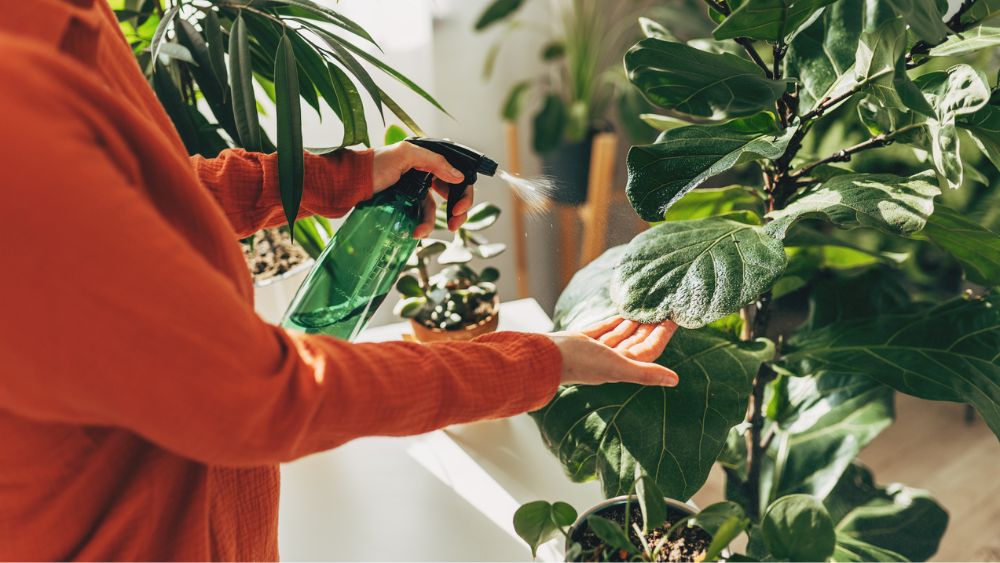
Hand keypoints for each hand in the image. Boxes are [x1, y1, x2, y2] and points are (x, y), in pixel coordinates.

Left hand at [373, 141, 474, 237]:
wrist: (349, 182)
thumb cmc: (373, 165)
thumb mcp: (405, 154)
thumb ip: (434, 161)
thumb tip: (459, 177)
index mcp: (427, 159)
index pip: (456, 175)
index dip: (463, 193)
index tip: (459, 209)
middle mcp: (424, 174)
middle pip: (450, 194)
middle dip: (456, 211)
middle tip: (455, 224)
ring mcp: (414, 190)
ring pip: (433, 209)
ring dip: (431, 223)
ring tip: (421, 232)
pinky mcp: (404, 204)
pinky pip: (419, 216)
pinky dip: (420, 226)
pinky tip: (415, 232)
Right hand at [548, 316, 679, 386]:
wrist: (547, 357)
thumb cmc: (582, 363)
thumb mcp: (618, 367)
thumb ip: (645, 373)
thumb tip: (675, 380)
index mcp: (621, 366)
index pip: (649, 349)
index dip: (662, 335)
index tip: (673, 320)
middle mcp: (611, 360)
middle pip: (637, 341)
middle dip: (650, 328)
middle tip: (664, 310)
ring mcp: (596, 350)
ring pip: (621, 335)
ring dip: (634, 323)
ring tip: (647, 309)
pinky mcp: (583, 340)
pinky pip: (604, 329)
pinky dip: (615, 322)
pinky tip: (622, 314)